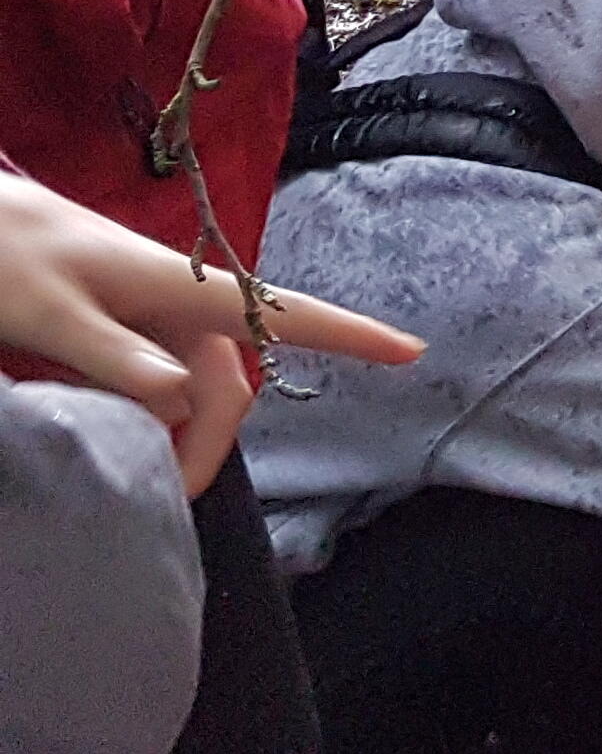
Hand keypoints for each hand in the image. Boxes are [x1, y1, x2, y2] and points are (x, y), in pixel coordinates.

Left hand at [0, 172, 419, 494]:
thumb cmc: (8, 256)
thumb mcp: (52, 313)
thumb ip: (116, 357)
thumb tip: (185, 399)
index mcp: (180, 290)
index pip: (286, 313)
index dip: (352, 334)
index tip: (411, 351)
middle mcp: (179, 304)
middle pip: (227, 384)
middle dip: (205, 445)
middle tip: (157, 497)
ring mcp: (153, 315)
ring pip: (191, 388)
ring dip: (169, 433)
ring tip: (116, 462)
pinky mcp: (126, 326)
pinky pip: (157, 381)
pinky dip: (142, 415)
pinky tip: (96, 424)